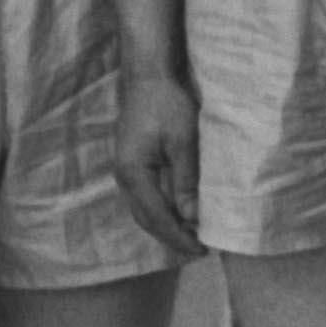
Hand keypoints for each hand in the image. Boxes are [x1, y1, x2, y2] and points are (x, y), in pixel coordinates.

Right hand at [109, 64, 203, 258]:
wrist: (149, 76)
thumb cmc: (168, 104)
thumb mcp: (184, 142)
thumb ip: (186, 181)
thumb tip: (192, 217)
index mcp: (133, 173)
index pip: (157, 217)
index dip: (179, 237)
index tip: (201, 249)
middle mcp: (124, 176)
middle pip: (146, 219)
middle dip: (172, 237)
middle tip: (199, 249)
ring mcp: (126, 169)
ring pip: (144, 209)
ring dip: (166, 224)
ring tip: (192, 234)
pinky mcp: (132, 162)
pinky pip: (145, 196)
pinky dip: (162, 209)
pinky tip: (180, 210)